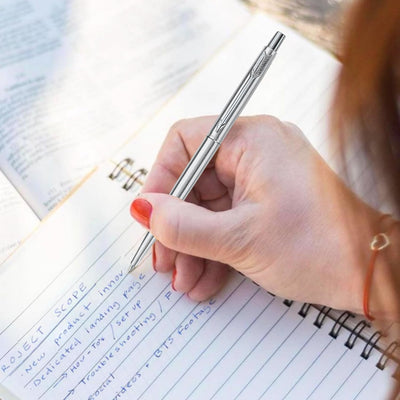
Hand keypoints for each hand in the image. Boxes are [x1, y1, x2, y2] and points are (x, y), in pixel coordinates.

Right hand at [130, 115, 381, 313]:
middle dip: (176, 225)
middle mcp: (256, 151)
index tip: (151, 215)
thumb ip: (184, 226)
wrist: (369, 273)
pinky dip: (213, 247)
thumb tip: (144, 210)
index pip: (185, 141)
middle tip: (165, 260)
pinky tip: (204, 278)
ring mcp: (260, 178)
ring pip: (208, 205)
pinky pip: (225, 219)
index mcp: (253, 139)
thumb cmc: (321, 246)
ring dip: (192, 244)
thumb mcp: (241, 240)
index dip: (161, 178)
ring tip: (186, 280)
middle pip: (193, 180)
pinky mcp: (264, 201)